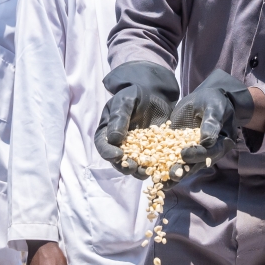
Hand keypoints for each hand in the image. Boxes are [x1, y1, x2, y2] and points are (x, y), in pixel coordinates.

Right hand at [94, 61, 179, 177]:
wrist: (154, 92)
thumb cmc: (134, 93)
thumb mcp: (125, 101)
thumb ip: (119, 118)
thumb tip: (114, 139)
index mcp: (107, 131)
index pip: (103, 145)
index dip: (108, 152)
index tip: (117, 155)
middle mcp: (118, 144)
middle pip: (117, 160)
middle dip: (124, 166)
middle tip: (132, 168)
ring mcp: (134, 149)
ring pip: (133, 164)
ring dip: (138, 170)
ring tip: (146, 172)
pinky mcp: (150, 150)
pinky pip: (150, 161)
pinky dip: (154, 166)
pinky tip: (161, 168)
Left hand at [167, 70, 255, 177]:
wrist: (205, 99)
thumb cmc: (214, 101)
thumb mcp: (215, 108)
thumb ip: (212, 122)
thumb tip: (207, 140)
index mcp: (219, 144)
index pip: (208, 152)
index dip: (196, 154)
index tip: (184, 154)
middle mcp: (206, 153)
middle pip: (195, 164)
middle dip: (182, 171)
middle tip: (171, 174)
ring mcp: (192, 153)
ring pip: (183, 166)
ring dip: (171, 174)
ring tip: (159, 181)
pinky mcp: (179, 149)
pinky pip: (171, 159)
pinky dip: (161, 166)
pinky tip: (150, 173)